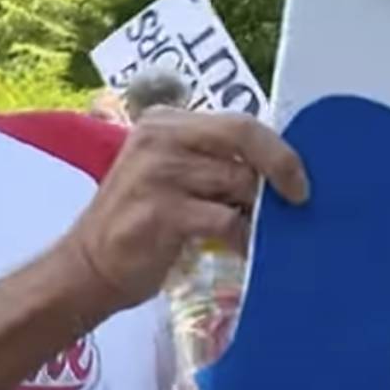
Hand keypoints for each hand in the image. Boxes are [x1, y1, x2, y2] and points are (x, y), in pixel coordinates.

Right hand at [60, 109, 308, 314]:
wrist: (88, 268)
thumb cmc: (140, 225)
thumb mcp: (171, 178)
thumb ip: (212, 165)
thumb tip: (278, 173)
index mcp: (164, 122)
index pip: (236, 122)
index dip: (276, 147)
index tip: (297, 176)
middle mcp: (159, 137)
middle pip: (241, 136)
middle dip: (280, 165)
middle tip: (300, 197)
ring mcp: (157, 172)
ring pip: (237, 181)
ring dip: (259, 211)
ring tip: (264, 232)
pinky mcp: (160, 211)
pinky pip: (224, 219)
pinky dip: (244, 238)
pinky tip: (246, 252)